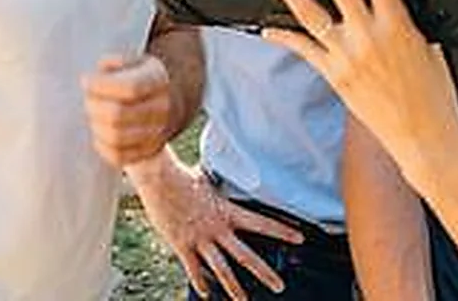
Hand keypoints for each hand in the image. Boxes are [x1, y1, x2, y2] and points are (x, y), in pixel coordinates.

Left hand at [82, 55, 173, 166]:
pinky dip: (101, 144)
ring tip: (94, 114)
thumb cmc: (133, 78)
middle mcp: (163, 107)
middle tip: (88, 99)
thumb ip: (112, 64)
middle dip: (94, 106)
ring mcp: (158, 133)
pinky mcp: (148, 152)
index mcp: (158, 78)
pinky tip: (100, 130)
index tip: (86, 81)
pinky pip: (117, 156)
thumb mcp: (127, 62)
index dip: (102, 85)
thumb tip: (100, 76)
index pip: (130, 87)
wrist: (158, 106)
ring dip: (96, 125)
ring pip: (116, 137)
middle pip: (118, 114)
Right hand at [128, 150, 303, 299]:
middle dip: (264, 272)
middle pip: (245, 255)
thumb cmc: (180, 175)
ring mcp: (199, 239)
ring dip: (234, 288)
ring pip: (222, 269)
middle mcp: (216, 228)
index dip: (282, 231)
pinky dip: (200, 282)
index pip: (261, 223)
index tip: (300, 238)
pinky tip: (206, 294)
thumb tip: (221, 170)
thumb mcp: (205, 179)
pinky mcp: (182, 245)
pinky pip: (194, 270)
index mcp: (226, 211)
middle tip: (280, 286)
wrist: (157, 178)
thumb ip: (216, 183)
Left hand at [257, 0, 457, 187]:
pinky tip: (266, 25)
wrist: (426, 137)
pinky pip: (303, 49)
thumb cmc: (434, 94)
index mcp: (398, 22)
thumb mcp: (428, 45)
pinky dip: (283, 35)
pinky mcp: (333, 75)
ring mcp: (347, 55)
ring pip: (309, 10)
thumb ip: (404, 20)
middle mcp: (368, 35)